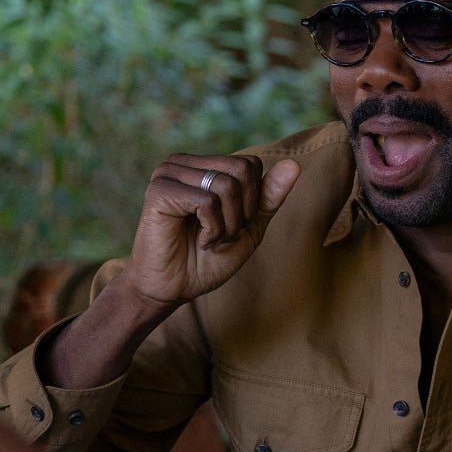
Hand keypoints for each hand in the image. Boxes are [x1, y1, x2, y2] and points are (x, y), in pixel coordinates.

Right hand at [123, 154, 302, 312]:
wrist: (175, 288)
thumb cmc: (209, 258)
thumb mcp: (250, 225)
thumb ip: (270, 195)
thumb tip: (293, 164)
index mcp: (203, 166)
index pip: (250, 164)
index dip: (253, 201)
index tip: (234, 225)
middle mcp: (183, 163)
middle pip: (241, 170)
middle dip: (242, 212)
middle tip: (223, 234)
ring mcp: (167, 174)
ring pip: (226, 186)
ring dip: (228, 225)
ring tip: (211, 240)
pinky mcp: (158, 191)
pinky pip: (207, 202)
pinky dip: (214, 230)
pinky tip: (201, 242)